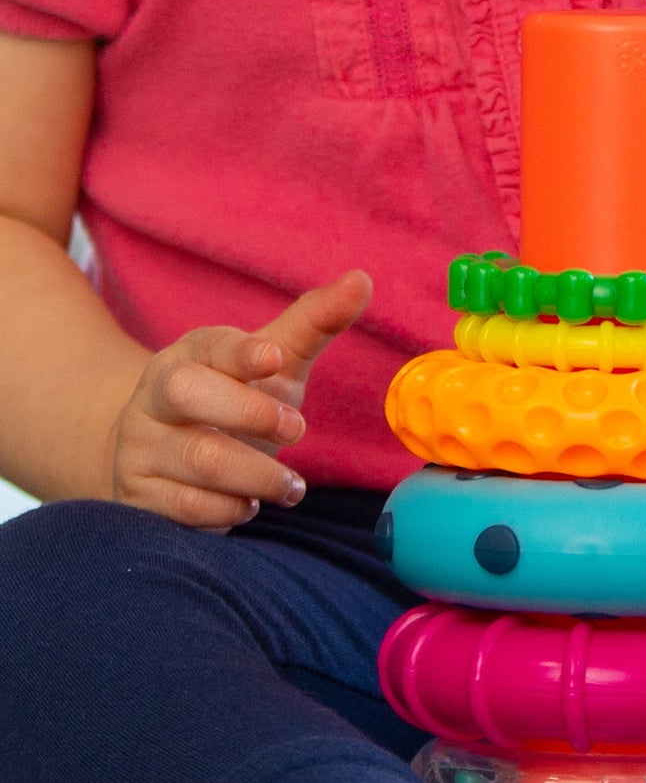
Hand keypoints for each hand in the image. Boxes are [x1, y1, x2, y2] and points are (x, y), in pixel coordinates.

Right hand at [104, 268, 370, 530]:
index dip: (241, 351)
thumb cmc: (232, 397)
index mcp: (189, 354)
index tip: (274, 359)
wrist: (161, 454)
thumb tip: (362, 280)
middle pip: (186, 393)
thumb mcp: (273, 360)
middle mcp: (155, 394)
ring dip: (255, 475)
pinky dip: (226, 510)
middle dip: (249, 412)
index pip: (210, 344)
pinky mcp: (138, 496)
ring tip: (292, 485)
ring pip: (196, 459)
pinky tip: (248, 504)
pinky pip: (183, 508)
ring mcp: (140, 445)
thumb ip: (315, 322)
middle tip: (298, 429)